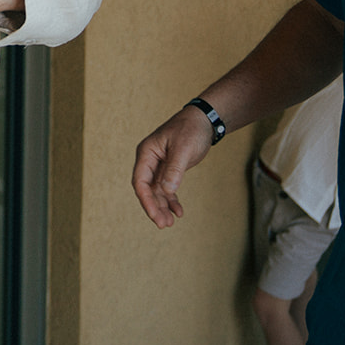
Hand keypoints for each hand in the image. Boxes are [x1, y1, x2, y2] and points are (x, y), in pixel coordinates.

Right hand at [131, 105, 214, 228]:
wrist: (204, 120)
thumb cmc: (191, 129)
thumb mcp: (183, 149)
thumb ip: (174, 170)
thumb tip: (166, 191)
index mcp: (147, 153)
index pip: (140, 181)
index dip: (146, 200)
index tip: (155, 216)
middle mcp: (149, 160)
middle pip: (147, 189)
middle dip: (154, 207)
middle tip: (164, 225)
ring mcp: (159, 165)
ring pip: (157, 191)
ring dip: (162, 207)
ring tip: (171, 223)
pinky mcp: (169, 169)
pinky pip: (167, 189)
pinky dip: (172, 200)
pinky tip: (179, 212)